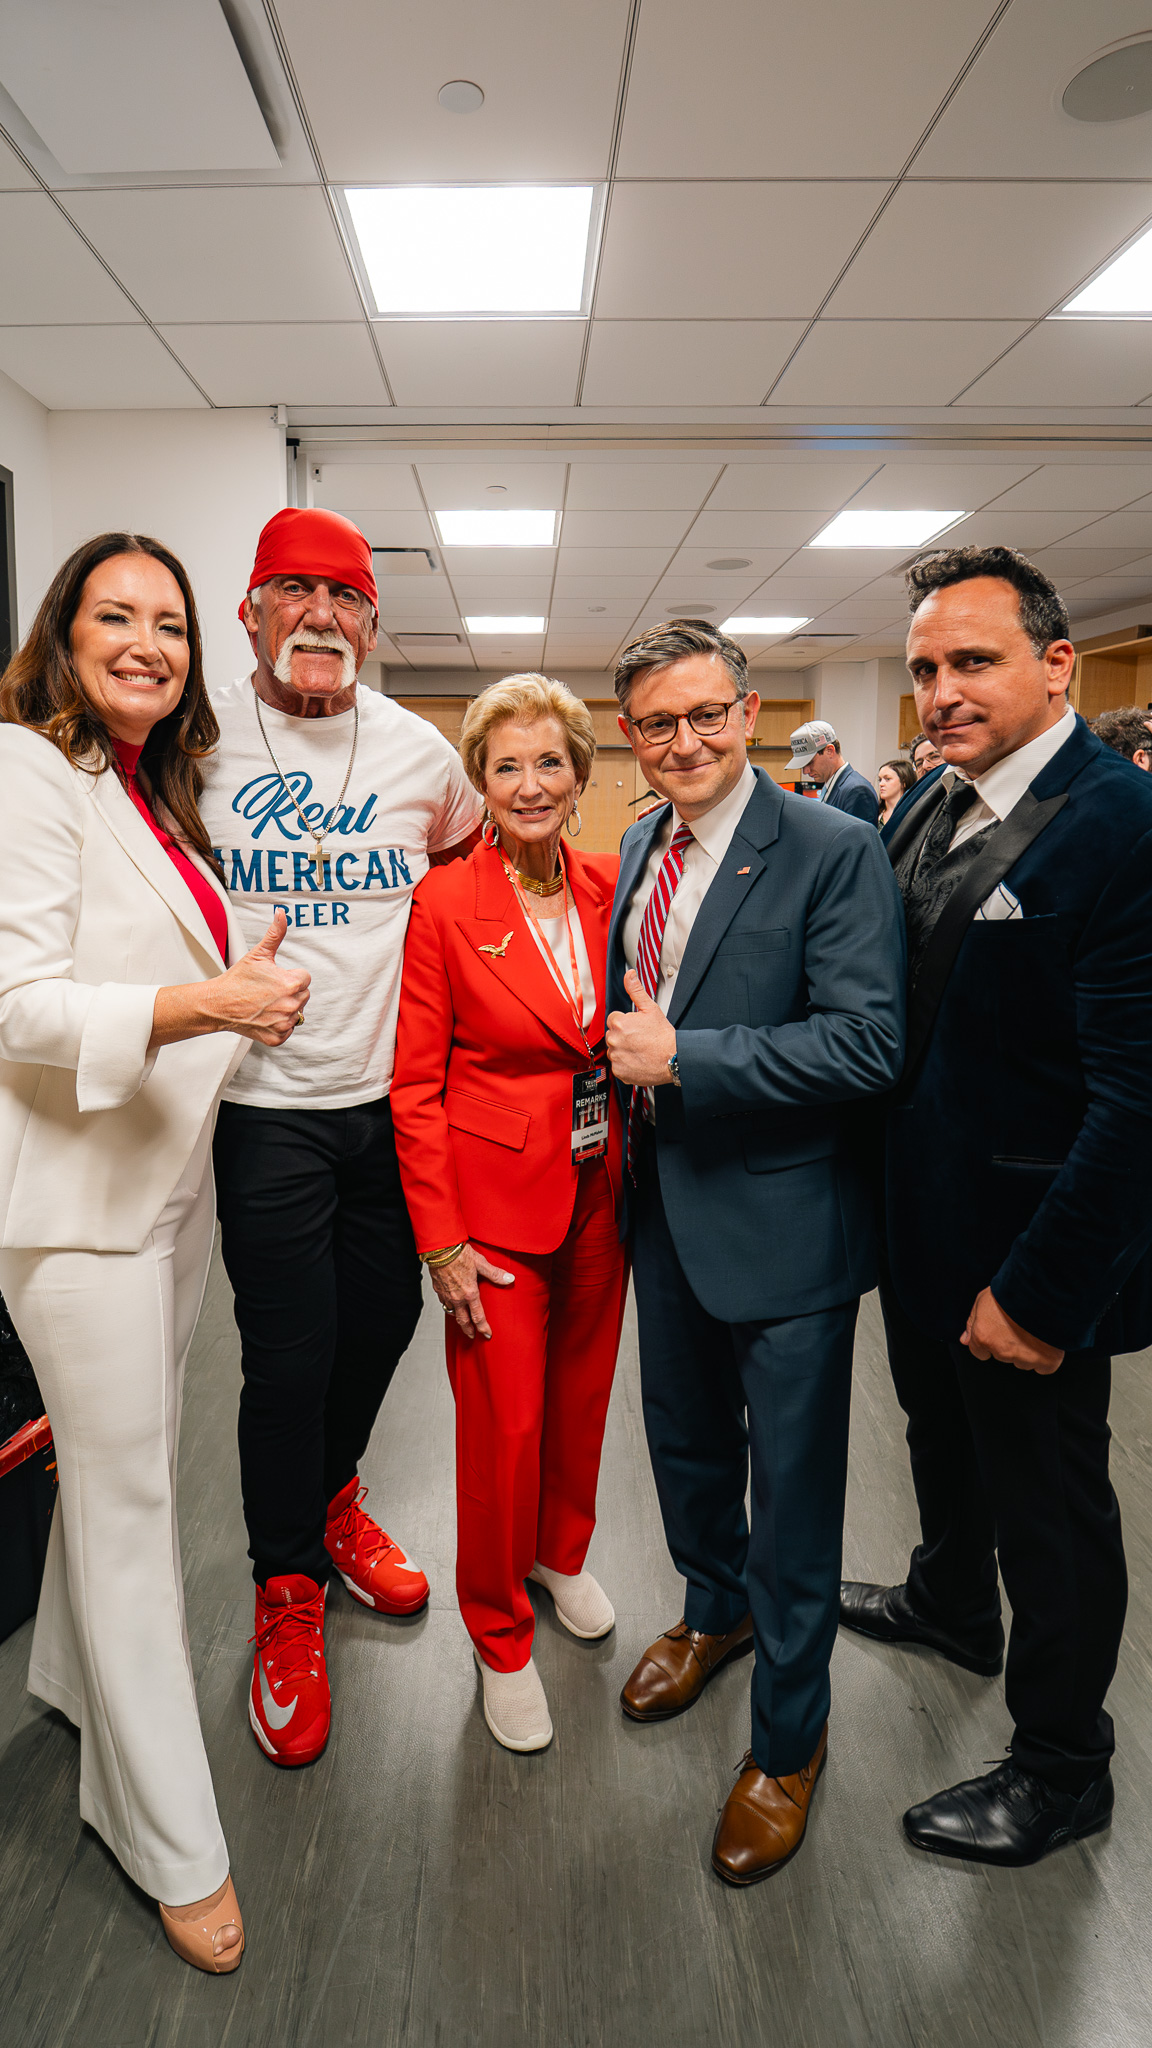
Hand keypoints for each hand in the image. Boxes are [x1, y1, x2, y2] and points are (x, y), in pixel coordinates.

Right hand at [215, 910, 310, 1045]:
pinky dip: (278, 1025)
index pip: (305, 978)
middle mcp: (291, 1005)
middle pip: (303, 995)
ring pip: (297, 1013)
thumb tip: (282, 914)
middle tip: (268, 990)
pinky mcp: (277, 1037)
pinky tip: (265, 1015)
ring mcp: (284, 1023)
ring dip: (285, 1008)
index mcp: (291, 983)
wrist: (218, 1004)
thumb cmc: (237, 980)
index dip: (289, 976)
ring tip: (265, 1002)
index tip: (274, 978)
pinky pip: (288, 1030)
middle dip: (289, 992)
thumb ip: (275, 933)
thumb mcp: (259, 954)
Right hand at [429, 1244, 514, 1340]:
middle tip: (471, 1336)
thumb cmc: (459, 1254)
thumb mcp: (481, 1263)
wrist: (440, 1248)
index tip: (487, 1335)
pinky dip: (449, 1306)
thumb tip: (509, 1279)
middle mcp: (457, 1298)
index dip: (483, 1328)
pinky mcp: (438, 1289)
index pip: (478, 1317)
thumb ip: (495, 1274)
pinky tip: (451, 1303)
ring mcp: (446, 1295)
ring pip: (452, 1312)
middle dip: (468, 1330)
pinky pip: (444, 1302)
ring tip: (462, 1321)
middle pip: (463, 1320)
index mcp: (470, 1293)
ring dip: (458, 1318)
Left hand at [606, 969, 677, 1087]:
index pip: (614, 1019)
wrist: (673, 1058)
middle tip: (639, 1039)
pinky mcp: (619, 1071)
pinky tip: (638, 1060)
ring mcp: (616, 1057)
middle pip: (612, 1035)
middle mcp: (615, 1040)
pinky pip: (617, 1066)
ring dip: (623, 1050)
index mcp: (620, 1023)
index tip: (636, 1028)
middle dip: (623, 1036)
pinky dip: (625, 1065)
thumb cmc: (664, 1036)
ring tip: (639, 1050)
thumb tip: (629, 975)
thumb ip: (636, 991)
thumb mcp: (651, 1009)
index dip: (626, 1023)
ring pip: (614, 1050)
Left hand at [961, 1287, 1063, 1373]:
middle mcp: (1002, 1351)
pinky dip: (1046, 1358)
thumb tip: (965, 1340)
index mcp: (984, 1336)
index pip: (979, 1352)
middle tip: (1019, 1324)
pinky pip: (1044, 1367)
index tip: (999, 1331)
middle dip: (1008, 1344)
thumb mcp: (983, 1299)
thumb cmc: (1012, 1289)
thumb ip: (972, 1323)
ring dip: (1027, 1350)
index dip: (989, 1339)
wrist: (1043, 1288)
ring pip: (1023, 1362)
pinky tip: (1047, 1342)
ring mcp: (1024, 1358)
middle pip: (1002, 1356)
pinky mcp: (1047, 1361)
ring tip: (1034, 1329)